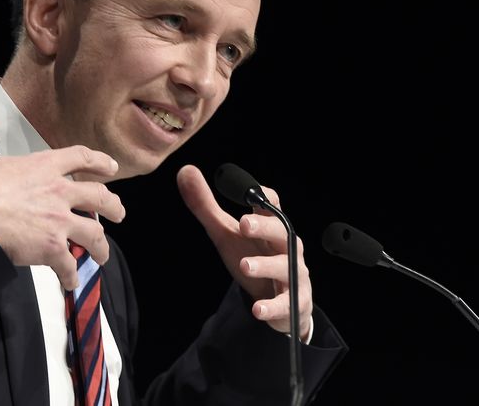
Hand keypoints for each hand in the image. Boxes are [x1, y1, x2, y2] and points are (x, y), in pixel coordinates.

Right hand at [0, 120, 125, 289]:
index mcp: (44, 166)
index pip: (81, 157)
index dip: (100, 161)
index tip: (112, 168)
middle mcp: (59, 191)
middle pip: (100, 196)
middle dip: (113, 206)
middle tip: (118, 213)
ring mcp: (59, 220)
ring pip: (94, 233)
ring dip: (100, 246)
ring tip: (102, 254)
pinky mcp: (52, 247)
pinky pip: (69, 264)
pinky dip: (71, 275)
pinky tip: (71, 282)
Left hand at [176, 164, 312, 339]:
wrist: (280, 301)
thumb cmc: (254, 258)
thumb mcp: (226, 234)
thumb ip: (206, 206)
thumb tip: (185, 171)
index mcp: (270, 226)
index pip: (272, 204)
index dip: (263, 195)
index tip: (249, 190)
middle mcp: (286, 247)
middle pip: (281, 232)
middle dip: (264, 227)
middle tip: (243, 224)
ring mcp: (293, 274)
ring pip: (284, 266)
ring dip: (265, 265)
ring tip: (245, 266)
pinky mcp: (293, 302)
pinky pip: (286, 303)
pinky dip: (272, 306)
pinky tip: (258, 309)